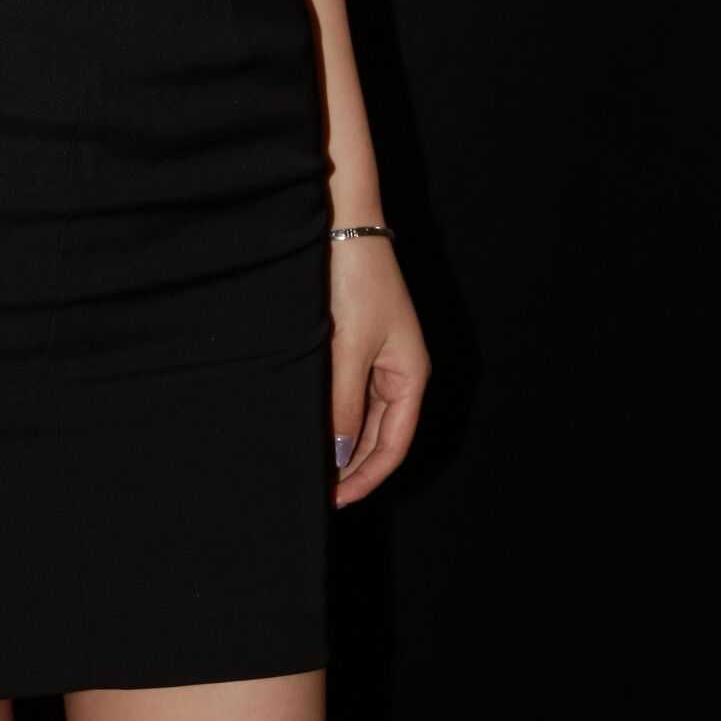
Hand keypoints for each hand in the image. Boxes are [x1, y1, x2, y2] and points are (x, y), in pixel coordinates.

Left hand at [329, 235, 428, 505]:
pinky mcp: (355, 338)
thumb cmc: (354, 279)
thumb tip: (341, 457)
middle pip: (379, 435)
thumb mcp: (346, 348)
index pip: (393, 446)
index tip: (334, 499)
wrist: (341, 221)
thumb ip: (343, 405)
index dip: (366, 478)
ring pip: (362, 415)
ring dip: (341, 441)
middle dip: (352, 465)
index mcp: (410, 375)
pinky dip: (333, 412)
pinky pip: (349, 390)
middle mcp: (399, 369)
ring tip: (310, 462)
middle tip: (316, 488)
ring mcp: (378, 354)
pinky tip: (311, 423)